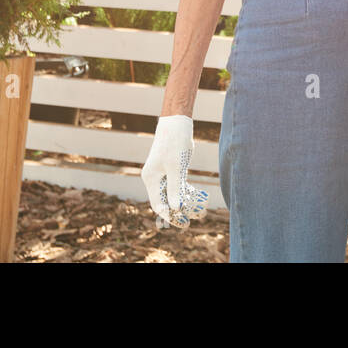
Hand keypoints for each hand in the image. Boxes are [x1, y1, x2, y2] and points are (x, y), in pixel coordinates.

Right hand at [140, 114, 208, 228]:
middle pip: (164, 201)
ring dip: (183, 203)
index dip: (168, 215)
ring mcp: (163, 174)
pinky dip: (186, 192)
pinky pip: (178, 186)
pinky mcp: (172, 169)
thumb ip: (174, 188)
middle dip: (176, 212)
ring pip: (172, 194)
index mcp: (151, 179)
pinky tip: (197, 199)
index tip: (181, 222)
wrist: (176, 124)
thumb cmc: (174, 144)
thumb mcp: (176, 167)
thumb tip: (176, 208)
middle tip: (188, 222)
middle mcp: (155, 178)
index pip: (157, 203)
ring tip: (197, 213)